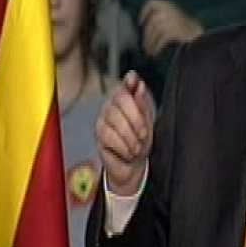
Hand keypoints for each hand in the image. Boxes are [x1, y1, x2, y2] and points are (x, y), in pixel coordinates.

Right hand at [95, 71, 154, 196]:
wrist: (132, 167)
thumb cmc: (140, 142)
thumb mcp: (147, 123)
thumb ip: (142, 103)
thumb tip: (138, 84)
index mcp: (126, 100)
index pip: (125, 86)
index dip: (129, 82)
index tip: (134, 79)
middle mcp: (112, 106)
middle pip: (121, 100)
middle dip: (136, 119)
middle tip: (143, 135)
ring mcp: (103, 119)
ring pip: (116, 119)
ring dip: (130, 137)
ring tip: (136, 147)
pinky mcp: (98, 134)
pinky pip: (109, 135)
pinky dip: (123, 146)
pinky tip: (127, 152)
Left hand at [138, 0, 202, 56]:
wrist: (203, 37)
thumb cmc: (190, 30)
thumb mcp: (177, 17)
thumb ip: (164, 17)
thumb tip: (147, 27)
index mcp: (170, 4)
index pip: (153, 2)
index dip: (144, 11)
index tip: (141, 22)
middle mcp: (169, 10)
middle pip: (151, 23)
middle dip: (147, 36)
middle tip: (145, 46)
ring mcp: (170, 20)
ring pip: (154, 33)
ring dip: (150, 44)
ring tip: (149, 52)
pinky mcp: (173, 31)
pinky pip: (160, 41)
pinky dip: (156, 48)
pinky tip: (155, 54)